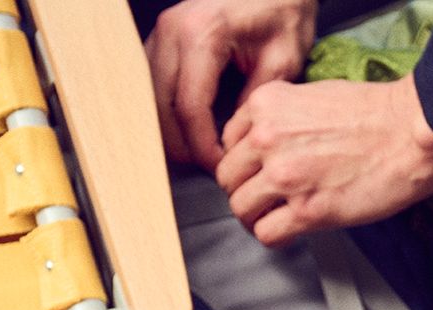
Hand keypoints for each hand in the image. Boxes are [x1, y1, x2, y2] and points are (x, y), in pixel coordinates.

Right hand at [145, 0, 316, 168]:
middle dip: (181, 144)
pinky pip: (152, 83)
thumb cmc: (283, 14)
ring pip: (149, 97)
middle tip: (208, 170)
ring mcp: (160, 32)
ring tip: (197, 156)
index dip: (202, 145)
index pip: (191, 106)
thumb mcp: (282, 60)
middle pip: (160, 105)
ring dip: (169, 131)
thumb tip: (232, 143)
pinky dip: (165, 111)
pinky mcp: (160, 38)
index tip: (220, 167)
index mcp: (203, 35)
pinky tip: (186, 131)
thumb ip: (254, 102)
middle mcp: (172, 32)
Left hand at [216, 75, 432, 246]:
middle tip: (267, 198)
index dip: (246, 161)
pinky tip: (290, 232)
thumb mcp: (314, 95)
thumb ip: (285, 117)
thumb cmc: (380, 114)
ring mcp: (285, 176)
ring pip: (241, 208)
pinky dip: (275, 237)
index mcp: (266, 105)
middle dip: (247, 190)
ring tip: (277, 218)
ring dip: (258, 217)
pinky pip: (267, 234)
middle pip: (229, 177)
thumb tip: (277, 142)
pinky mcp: (308, 210)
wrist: (414, 130)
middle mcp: (266, 138)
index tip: (260, 172)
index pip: (230, 142)